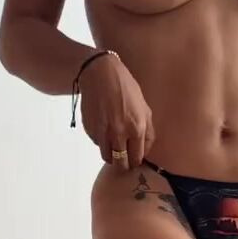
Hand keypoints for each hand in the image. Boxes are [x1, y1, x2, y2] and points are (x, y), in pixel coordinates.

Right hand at [78, 52, 153, 169]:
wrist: (99, 74)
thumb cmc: (126, 89)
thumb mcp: (145, 109)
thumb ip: (148, 132)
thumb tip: (145, 150)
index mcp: (136, 129)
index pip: (137, 158)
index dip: (136, 162)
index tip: (135, 160)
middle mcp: (118, 133)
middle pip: (120, 162)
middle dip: (124, 164)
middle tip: (124, 160)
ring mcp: (102, 131)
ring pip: (106, 156)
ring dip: (111, 155)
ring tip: (114, 148)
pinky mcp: (89, 128)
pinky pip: (96, 142)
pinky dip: (101, 141)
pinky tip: (104, 130)